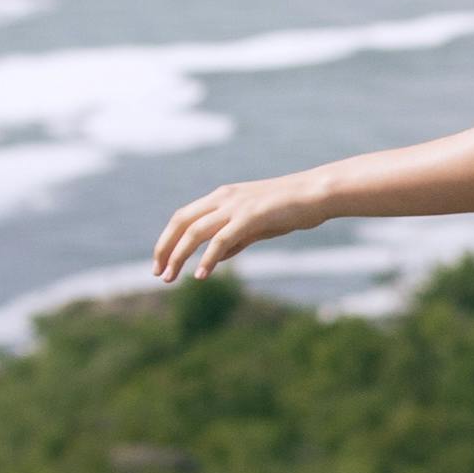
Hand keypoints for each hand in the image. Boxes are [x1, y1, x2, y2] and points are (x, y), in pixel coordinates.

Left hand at [148, 175, 321, 283]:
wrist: (316, 194)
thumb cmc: (290, 209)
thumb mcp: (256, 225)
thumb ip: (235, 239)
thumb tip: (217, 258)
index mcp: (222, 197)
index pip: (183, 217)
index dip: (168, 239)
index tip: (161, 262)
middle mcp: (223, 198)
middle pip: (180, 222)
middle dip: (165, 248)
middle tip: (157, 273)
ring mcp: (235, 206)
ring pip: (195, 232)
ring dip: (178, 256)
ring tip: (168, 278)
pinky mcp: (249, 217)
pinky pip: (221, 241)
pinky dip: (207, 259)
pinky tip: (200, 275)